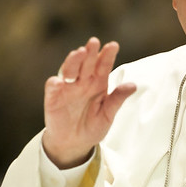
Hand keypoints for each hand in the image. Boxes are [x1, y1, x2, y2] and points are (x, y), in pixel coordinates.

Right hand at [42, 37, 135, 168]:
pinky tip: (59, 81)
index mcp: (97, 83)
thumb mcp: (107, 115)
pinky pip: (52, 87)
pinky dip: (55, 83)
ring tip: (79, 53)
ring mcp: (67, 88)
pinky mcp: (53, 98)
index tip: (113, 46)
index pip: (103, 66)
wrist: (74, 144)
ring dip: (73, 61)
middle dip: (90, 52)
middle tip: (94, 42)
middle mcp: (82, 82)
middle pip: (86, 63)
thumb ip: (117, 100)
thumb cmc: (92, 127)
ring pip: (69, 70)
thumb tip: (133, 85)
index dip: (107, 55)